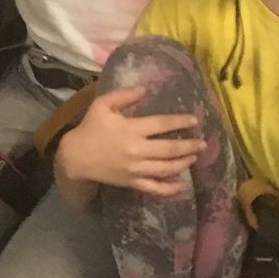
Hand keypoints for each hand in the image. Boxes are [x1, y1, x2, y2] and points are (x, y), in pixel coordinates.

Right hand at [57, 86, 204, 196]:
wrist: (75, 157)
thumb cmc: (90, 128)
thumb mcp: (102, 105)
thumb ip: (123, 95)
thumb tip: (144, 89)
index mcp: (131, 129)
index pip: (161, 124)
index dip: (179, 122)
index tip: (194, 120)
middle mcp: (137, 150)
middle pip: (169, 149)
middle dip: (189, 146)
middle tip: (203, 143)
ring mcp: (135, 169)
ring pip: (165, 168)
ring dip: (183, 163)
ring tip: (194, 157)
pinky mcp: (132, 182)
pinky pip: (154, 188)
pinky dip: (169, 188)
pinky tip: (181, 185)